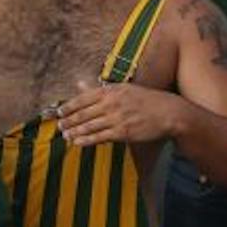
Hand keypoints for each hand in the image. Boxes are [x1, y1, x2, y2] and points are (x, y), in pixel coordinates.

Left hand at [57, 83, 182, 147]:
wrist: (168, 112)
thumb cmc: (145, 99)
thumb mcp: (122, 89)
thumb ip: (98, 89)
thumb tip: (78, 84)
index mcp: (110, 90)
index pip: (82, 98)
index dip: (68, 106)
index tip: (58, 112)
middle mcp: (111, 103)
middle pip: (83, 114)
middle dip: (68, 121)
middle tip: (59, 126)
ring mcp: (117, 118)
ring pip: (89, 126)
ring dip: (74, 132)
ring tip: (65, 135)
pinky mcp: (123, 132)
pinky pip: (100, 137)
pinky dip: (86, 140)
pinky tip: (77, 142)